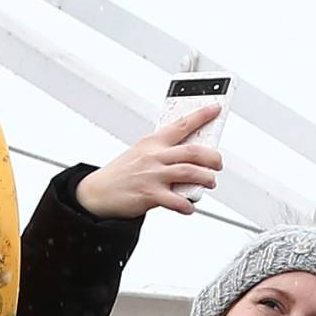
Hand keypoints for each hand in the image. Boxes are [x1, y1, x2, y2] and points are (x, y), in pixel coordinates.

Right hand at [74, 105, 222, 217]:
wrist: (97, 192)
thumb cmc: (122, 173)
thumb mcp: (141, 153)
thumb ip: (164, 153)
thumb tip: (191, 159)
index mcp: (153, 142)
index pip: (181, 124)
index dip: (201, 115)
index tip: (216, 108)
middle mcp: (154, 156)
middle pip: (193, 151)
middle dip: (212, 157)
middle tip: (218, 163)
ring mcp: (152, 175)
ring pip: (189, 172)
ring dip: (206, 178)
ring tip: (209, 182)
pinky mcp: (149, 195)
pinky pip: (177, 201)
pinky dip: (187, 205)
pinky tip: (189, 206)